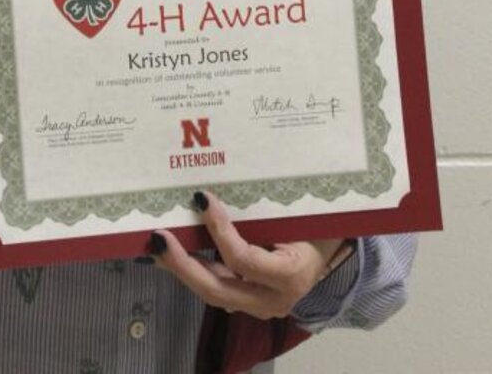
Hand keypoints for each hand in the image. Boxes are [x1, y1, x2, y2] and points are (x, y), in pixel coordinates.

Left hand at [149, 190, 351, 320]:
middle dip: (183, 265)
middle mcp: (275, 299)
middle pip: (219, 290)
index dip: (218, 230)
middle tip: (158, 239)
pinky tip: (176, 253)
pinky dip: (197, 271)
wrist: (332, 250)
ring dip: (184, 269)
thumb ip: (262, 207)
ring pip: (215, 294)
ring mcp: (261, 306)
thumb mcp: (295, 213)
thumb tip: (217, 185)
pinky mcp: (251, 302)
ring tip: (159, 246)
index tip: (201, 198)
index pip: (243, 260)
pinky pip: (220, 289)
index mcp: (291, 274)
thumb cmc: (315, 223)